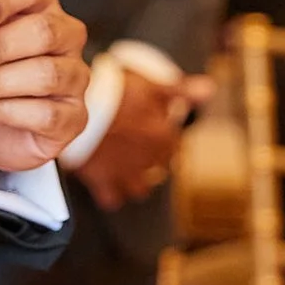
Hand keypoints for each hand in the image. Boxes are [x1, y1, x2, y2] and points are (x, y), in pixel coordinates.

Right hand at [75, 67, 216, 209]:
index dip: (165, 137)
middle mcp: (149, 161)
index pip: (175, 145)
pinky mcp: (102, 182)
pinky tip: (106, 181)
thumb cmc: (114, 92)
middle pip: (159, 169)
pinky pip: (112, 199)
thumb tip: (209, 89)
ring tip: (125, 166)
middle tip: (135, 144)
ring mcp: (126, 174)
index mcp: (164, 137)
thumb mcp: (150, 84)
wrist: (75, 105)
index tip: (151, 129)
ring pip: (140, 189)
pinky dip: (110, 193)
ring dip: (136, 180)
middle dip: (151, 160)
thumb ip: (181, 90)